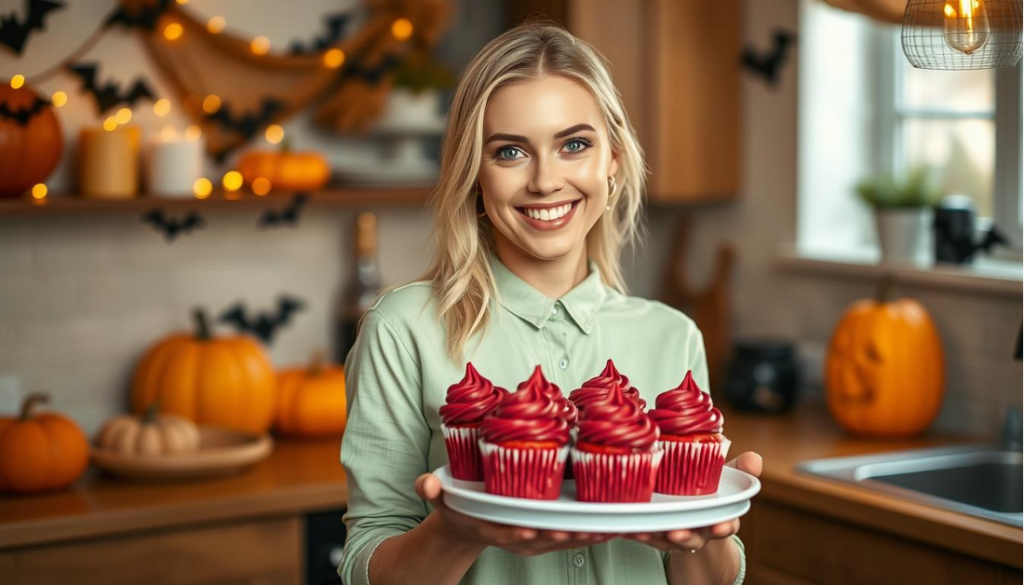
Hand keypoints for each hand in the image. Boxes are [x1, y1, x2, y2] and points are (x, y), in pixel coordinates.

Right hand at [415, 473, 616, 556]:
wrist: (468, 526)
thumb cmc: (459, 506)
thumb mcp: (441, 497)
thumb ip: (432, 489)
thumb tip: (424, 482)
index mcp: (491, 526)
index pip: (505, 531)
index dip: (517, 532)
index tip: (529, 529)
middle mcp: (515, 536)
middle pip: (541, 538)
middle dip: (563, 534)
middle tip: (584, 527)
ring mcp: (531, 539)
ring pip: (560, 539)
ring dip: (584, 536)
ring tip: (608, 527)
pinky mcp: (545, 536)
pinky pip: (569, 536)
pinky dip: (589, 533)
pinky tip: (610, 526)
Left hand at [623, 451, 762, 553]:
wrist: (697, 512)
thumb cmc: (713, 491)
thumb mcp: (729, 478)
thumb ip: (741, 468)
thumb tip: (755, 458)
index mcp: (720, 518)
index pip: (726, 525)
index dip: (724, 527)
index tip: (721, 526)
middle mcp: (700, 531)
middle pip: (695, 538)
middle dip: (686, 537)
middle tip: (677, 532)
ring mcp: (678, 536)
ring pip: (667, 540)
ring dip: (655, 536)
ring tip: (643, 530)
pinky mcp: (658, 536)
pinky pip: (646, 536)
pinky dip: (636, 532)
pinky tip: (625, 526)